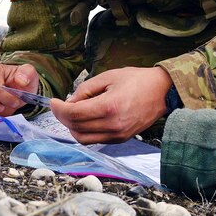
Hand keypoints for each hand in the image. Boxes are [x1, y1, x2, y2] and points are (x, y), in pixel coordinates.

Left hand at [50, 67, 171, 143]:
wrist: (163, 91)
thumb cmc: (138, 80)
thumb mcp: (109, 76)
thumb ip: (86, 89)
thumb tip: (70, 101)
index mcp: (110, 107)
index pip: (74, 114)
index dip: (59, 109)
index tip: (53, 101)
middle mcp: (113, 125)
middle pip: (76, 128)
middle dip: (62, 117)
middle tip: (59, 106)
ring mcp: (118, 135)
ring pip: (83, 138)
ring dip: (72, 127)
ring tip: (72, 113)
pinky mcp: (121, 139)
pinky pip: (95, 139)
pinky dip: (84, 132)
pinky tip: (84, 119)